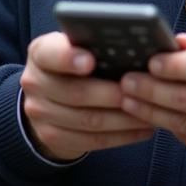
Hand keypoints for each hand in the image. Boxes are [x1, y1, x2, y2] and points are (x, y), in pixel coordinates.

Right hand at [20, 31, 155, 161]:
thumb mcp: (74, 46)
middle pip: (75, 92)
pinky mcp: (52, 138)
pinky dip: (121, 136)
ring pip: (88, 120)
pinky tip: (142, 129)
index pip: (50, 54)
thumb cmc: (73, 64)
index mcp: (40, 52)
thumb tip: (132, 46)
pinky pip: (91, 141)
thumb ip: (92, 44)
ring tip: (151, 112)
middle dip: (111, 94)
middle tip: (141, 91)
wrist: (47, 98)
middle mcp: (34, 83)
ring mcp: (40, 113)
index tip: (91, 60)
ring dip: (123, 119)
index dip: (69, 58)